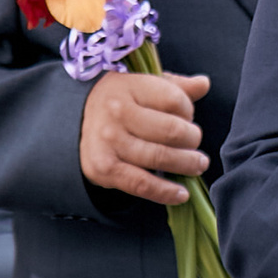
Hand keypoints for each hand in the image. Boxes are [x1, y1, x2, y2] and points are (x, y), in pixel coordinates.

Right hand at [78, 69, 210, 205]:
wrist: (73, 121)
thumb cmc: (120, 101)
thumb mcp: (143, 85)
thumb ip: (175, 86)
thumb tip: (204, 84)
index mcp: (129, 86)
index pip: (174, 100)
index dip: (189, 111)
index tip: (187, 117)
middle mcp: (117, 112)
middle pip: (172, 131)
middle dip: (192, 140)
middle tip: (196, 145)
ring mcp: (109, 141)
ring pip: (160, 157)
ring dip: (187, 164)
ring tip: (197, 164)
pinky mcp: (104, 168)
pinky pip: (142, 184)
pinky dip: (166, 192)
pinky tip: (182, 193)